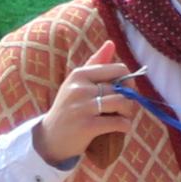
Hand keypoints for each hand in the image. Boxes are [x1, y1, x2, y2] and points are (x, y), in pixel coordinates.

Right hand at [30, 49, 130, 166]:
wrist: (51, 138)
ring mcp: (82, 107)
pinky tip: (120, 128)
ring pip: (123, 103)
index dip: (129, 82)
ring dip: (128, 113)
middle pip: (123, 88)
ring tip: (122, 117)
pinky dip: (125, 126)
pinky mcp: (87, 126)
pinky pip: (119, 122)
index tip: (124, 92)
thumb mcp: (77, 83)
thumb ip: (95, 63)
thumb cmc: (70, 107)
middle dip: (130, 100)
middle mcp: (79, 88)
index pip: (119, 69)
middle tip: (123, 110)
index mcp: (79, 74)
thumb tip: (111, 43)